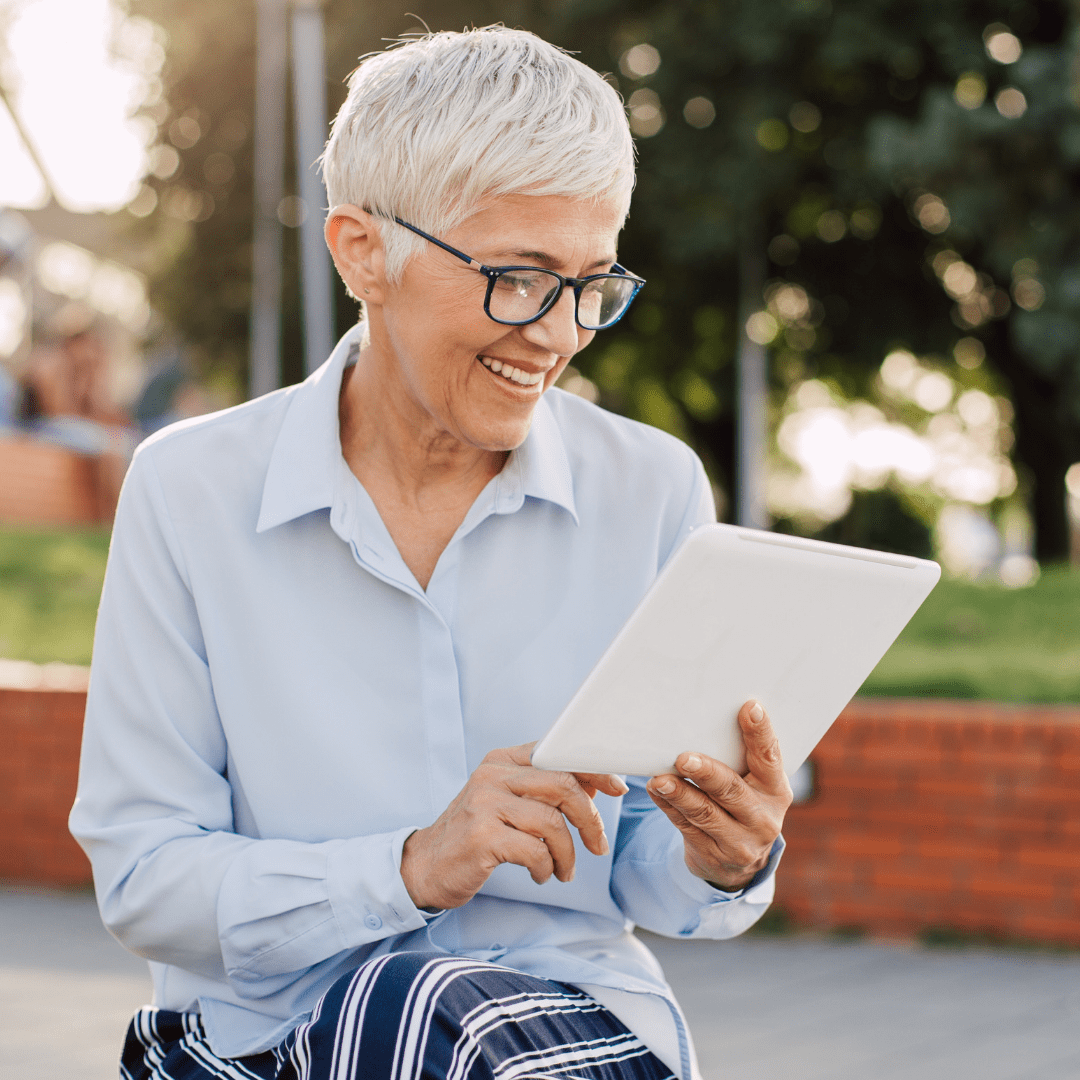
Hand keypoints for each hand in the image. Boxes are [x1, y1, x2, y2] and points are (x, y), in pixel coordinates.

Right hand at [400, 743, 628, 910]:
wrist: (425, 866)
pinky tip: (540, 874)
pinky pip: (535, 850)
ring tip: (563, 870)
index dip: (594, 770)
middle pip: (563, 785)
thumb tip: (596, 782)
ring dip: (568, 853)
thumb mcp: (508, 802)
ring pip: (553, 822)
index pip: (558, 753)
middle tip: (597, 845)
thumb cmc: (476, 835)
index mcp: (502, 760)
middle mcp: (492, 775)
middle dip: (590, 819)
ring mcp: (484, 804)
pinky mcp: (481, 836)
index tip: (617, 788)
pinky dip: (546, 867)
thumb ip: (546, 790)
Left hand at [646, 700, 791, 891]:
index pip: (769, 757)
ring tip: (659, 779)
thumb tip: (704, 717)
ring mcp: (739, 841)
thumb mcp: (753, 785)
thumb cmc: (741, 803)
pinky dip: (668, 807)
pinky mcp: (713, 855)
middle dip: (706, 772)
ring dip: (679, 794)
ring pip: (705, 813)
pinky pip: (686, 827)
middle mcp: (763, 818)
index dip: (760, 733)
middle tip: (683, 758)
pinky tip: (656, 792)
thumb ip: (741, 759)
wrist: (739, 862)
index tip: (750, 707)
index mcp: (776, 790)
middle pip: (732, 790)